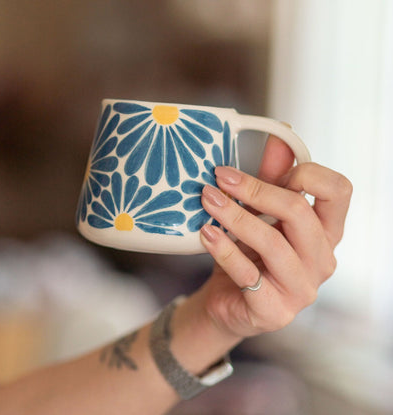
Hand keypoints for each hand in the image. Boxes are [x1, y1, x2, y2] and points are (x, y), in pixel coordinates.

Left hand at [199, 136, 352, 338]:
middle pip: (299, 212)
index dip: (308, 172)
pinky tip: (206, 233)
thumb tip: (282, 132)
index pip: (339, 191)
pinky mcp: (275, 311)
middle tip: (219, 178)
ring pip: (272, 242)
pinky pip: (248, 274)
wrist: (228, 302)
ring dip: (234, 216)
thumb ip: (272, 177)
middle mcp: (322, 260)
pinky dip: (223, 249)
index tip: (274, 168)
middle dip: (256, 190)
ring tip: (207, 200)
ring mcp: (302, 289)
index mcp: (325, 232)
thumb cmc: (248, 254)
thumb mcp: (260, 214)